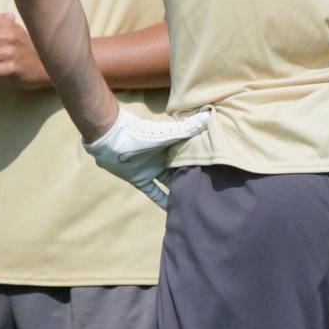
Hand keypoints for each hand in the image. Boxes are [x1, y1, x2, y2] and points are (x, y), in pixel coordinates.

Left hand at [83, 106, 211, 208]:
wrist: (109, 138)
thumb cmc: (139, 133)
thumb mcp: (166, 134)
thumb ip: (187, 129)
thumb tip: (210, 115)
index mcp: (172, 145)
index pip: (191, 156)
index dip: (203, 163)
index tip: (219, 173)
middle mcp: (164, 157)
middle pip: (181, 171)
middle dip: (193, 180)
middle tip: (211, 194)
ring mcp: (152, 169)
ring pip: (169, 183)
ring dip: (179, 193)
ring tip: (195, 205)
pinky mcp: (140, 179)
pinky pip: (154, 193)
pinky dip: (162, 202)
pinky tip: (173, 213)